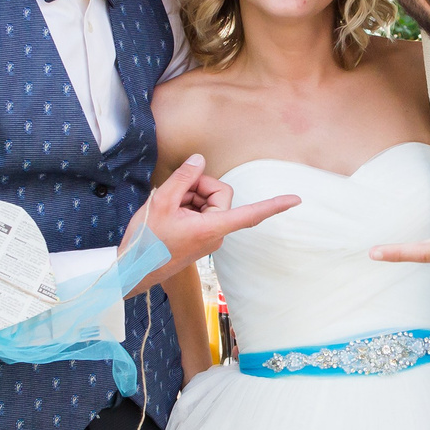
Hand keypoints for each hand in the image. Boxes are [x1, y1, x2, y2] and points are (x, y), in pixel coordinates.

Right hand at [124, 154, 298, 286]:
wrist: (132, 269)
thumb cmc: (146, 240)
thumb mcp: (161, 202)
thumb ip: (183, 178)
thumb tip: (199, 160)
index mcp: (212, 228)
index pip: (252, 214)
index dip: (274, 205)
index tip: (296, 200)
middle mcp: (216, 234)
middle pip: (220, 195)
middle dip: (199, 187)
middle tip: (175, 192)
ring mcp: (209, 237)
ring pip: (208, 202)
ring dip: (189, 197)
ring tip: (167, 207)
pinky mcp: (201, 238)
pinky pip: (201, 212)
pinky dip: (186, 207)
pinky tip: (169, 213)